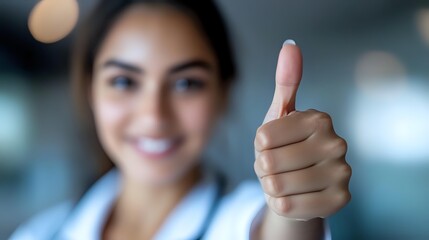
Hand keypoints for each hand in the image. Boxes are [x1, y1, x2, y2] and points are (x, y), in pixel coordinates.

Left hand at [254, 41, 350, 220]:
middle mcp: (337, 144)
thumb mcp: (280, 115)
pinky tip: (293, 196)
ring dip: (271, 185)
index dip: (259, 146)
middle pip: (268, 162)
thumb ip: (285, 82)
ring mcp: (342, 174)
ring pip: (276, 186)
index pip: (262, 137)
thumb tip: (290, 44)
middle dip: (265, 167)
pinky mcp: (339, 201)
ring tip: (285, 179)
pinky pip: (287, 207)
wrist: (298, 183)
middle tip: (279, 165)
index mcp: (320, 119)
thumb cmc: (285, 146)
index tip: (274, 144)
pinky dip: (281, 204)